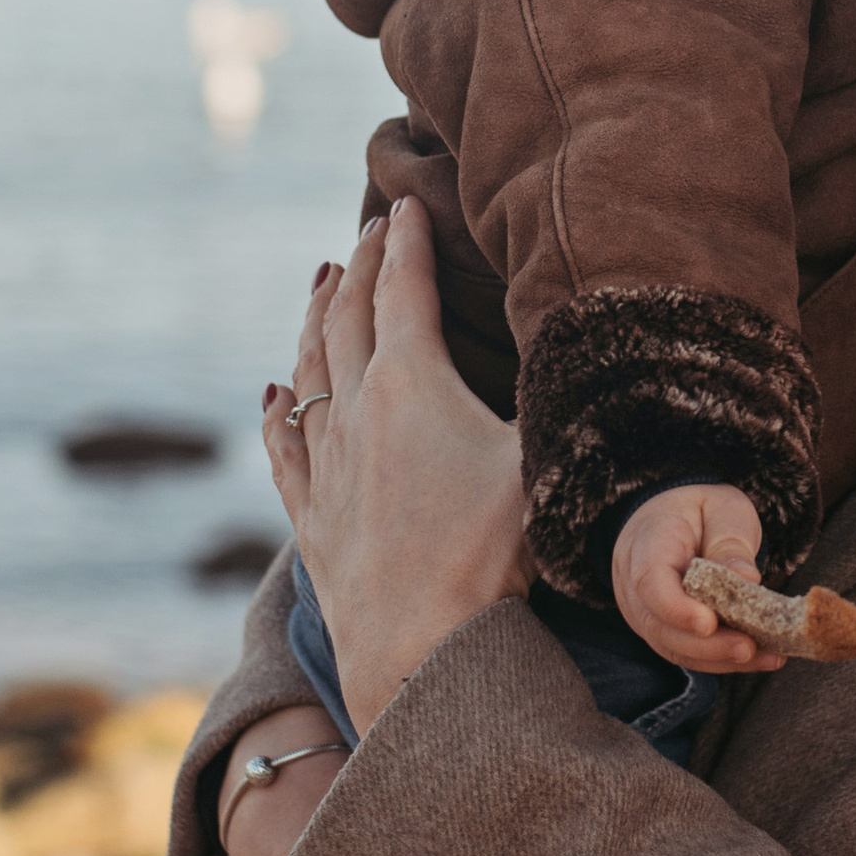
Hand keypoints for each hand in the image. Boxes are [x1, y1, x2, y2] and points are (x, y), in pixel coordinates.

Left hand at [263, 205, 532, 738]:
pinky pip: (282, 445)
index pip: (405, 290)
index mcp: (412, 382)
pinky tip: (272, 393)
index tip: (408, 206)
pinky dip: (277, 410)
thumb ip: (553, 396)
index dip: (408, 242)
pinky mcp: (309, 516)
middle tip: (370, 231)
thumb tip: (583, 342)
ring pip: (309, 370)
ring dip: (316, 319)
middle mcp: (357, 410)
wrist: (421, 649)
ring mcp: (325, 464)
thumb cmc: (493, 554)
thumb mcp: (541, 457)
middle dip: (363, 266)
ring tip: (322, 283)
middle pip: (351, 317)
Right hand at [610, 484, 787, 674]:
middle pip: (661, 625)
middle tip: (748, 647)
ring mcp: (644, 613)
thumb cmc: (701, 512)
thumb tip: (747, 580)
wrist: (676, 519)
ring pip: (674, 647)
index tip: (708, 623)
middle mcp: (634, 585)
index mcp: (645, 544)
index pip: (649, 581)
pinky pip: (687, 653)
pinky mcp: (662, 632)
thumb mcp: (722, 510)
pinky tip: (760, 658)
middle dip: (707, 644)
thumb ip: (730, 544)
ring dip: (720, 658)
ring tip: (766, 657)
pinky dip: (721, 660)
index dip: (675, 608)